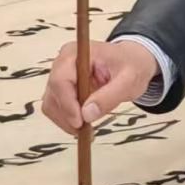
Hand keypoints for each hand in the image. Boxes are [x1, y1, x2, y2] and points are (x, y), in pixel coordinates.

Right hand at [41, 39, 158, 134]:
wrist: (133, 63)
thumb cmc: (132, 65)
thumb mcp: (129, 79)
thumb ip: (110, 96)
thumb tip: (87, 114)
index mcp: (77, 53)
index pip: (60, 79)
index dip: (67, 103)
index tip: (80, 122)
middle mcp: (63, 63)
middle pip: (53, 94)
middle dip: (68, 116)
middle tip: (86, 131)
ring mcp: (60, 76)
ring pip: (51, 105)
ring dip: (66, 121)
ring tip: (88, 129)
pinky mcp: (62, 90)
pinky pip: (57, 109)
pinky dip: (67, 120)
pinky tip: (84, 124)